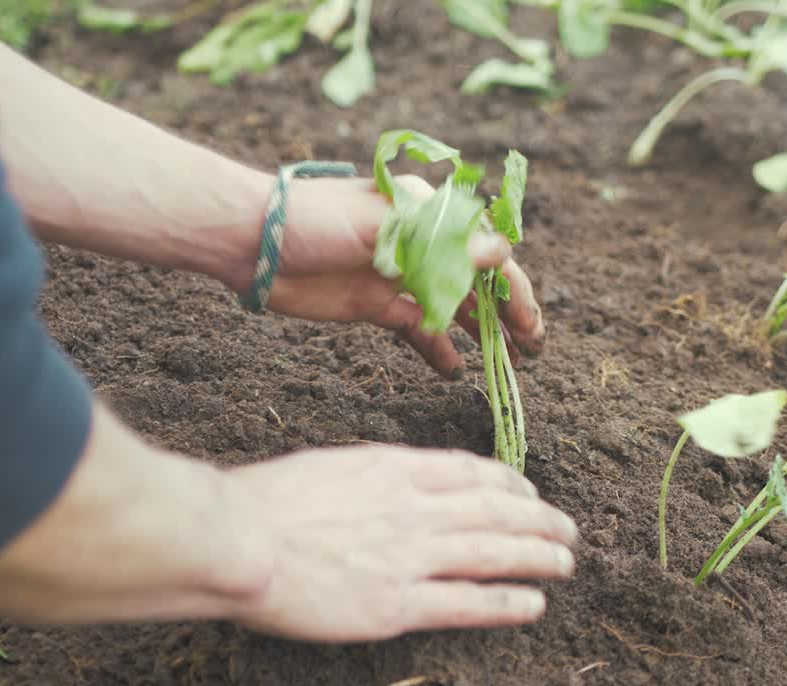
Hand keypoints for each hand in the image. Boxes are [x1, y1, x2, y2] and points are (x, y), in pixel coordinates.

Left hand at [226, 175, 546, 378]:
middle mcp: (421, 244)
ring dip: (480, 333)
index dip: (512, 287)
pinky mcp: (375, 304)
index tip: (528, 322)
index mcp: (428, 214)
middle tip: (532, 348)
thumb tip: (500, 252)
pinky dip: (437, 349)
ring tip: (507, 363)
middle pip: (476, 281)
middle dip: (506, 314)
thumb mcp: (382, 227)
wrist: (253, 241)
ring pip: (452, 307)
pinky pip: (417, 329)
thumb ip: (441, 244)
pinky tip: (456, 370)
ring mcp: (399, 276)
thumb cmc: (316, 219)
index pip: (485, 251)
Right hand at [226, 444, 577, 642]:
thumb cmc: (265, 501)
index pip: (470, 473)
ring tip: (566, 563)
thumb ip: (370, 477)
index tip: (529, 492)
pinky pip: (466, 604)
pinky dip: (506, 603)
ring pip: (494, 553)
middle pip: (496, 511)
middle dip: (540, 520)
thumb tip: (391, 482)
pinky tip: (533, 605)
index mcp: (394, 470)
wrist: (237, 539)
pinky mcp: (397, 604)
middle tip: (569, 529)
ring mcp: (410, 557)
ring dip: (538, 558)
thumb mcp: (329, 467)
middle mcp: (414, 509)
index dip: (509, 484)